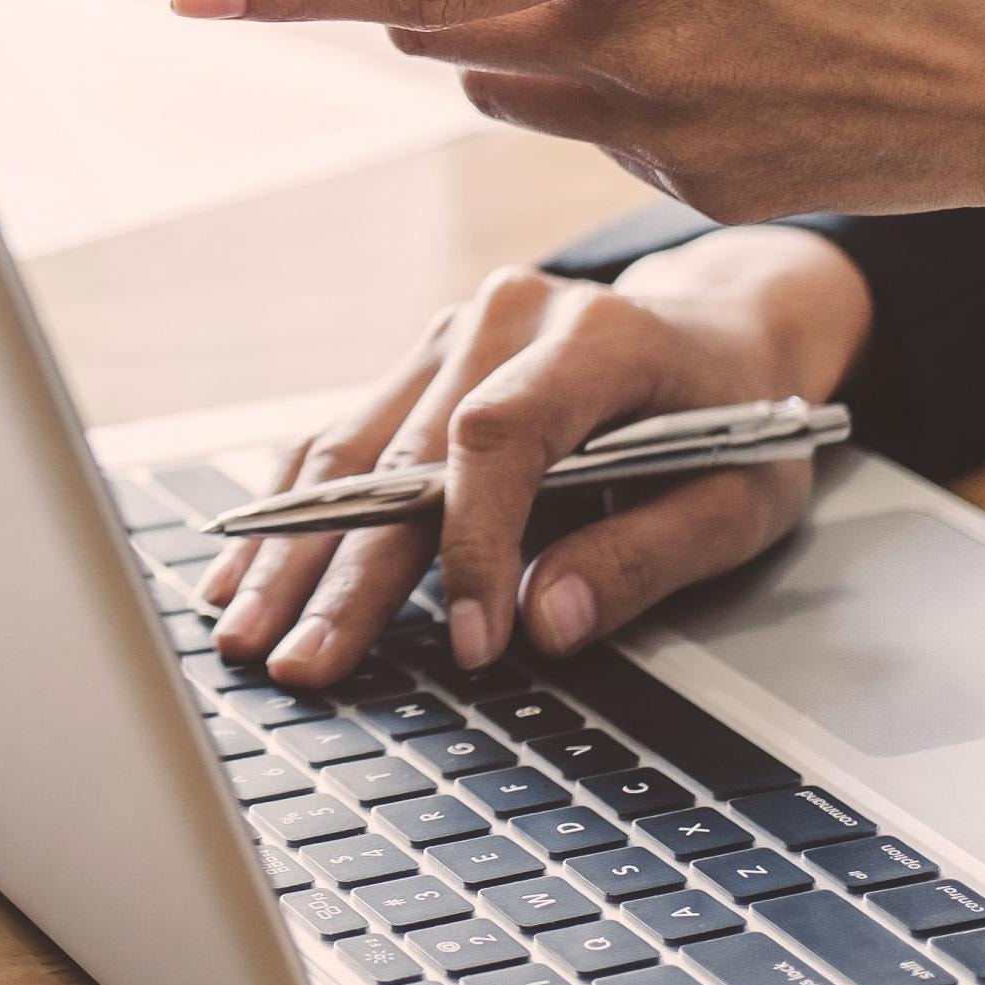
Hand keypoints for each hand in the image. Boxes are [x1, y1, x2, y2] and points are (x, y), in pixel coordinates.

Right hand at [201, 228, 871, 685]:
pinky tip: (243, 573)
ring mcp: (453, 333)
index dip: (474, 542)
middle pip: (406, 452)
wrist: (723, 333)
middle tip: (301, 666)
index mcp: (597, 336)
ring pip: (354, 447)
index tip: (470, 646)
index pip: (502, 435)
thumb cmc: (741, 422)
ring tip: (245, 637)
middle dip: (347, 571)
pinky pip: (344, 437)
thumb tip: (546, 625)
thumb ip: (648, 559)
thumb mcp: (741, 499)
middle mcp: (507, 317)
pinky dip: (292, 510)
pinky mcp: (423, 364)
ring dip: (294, 549)